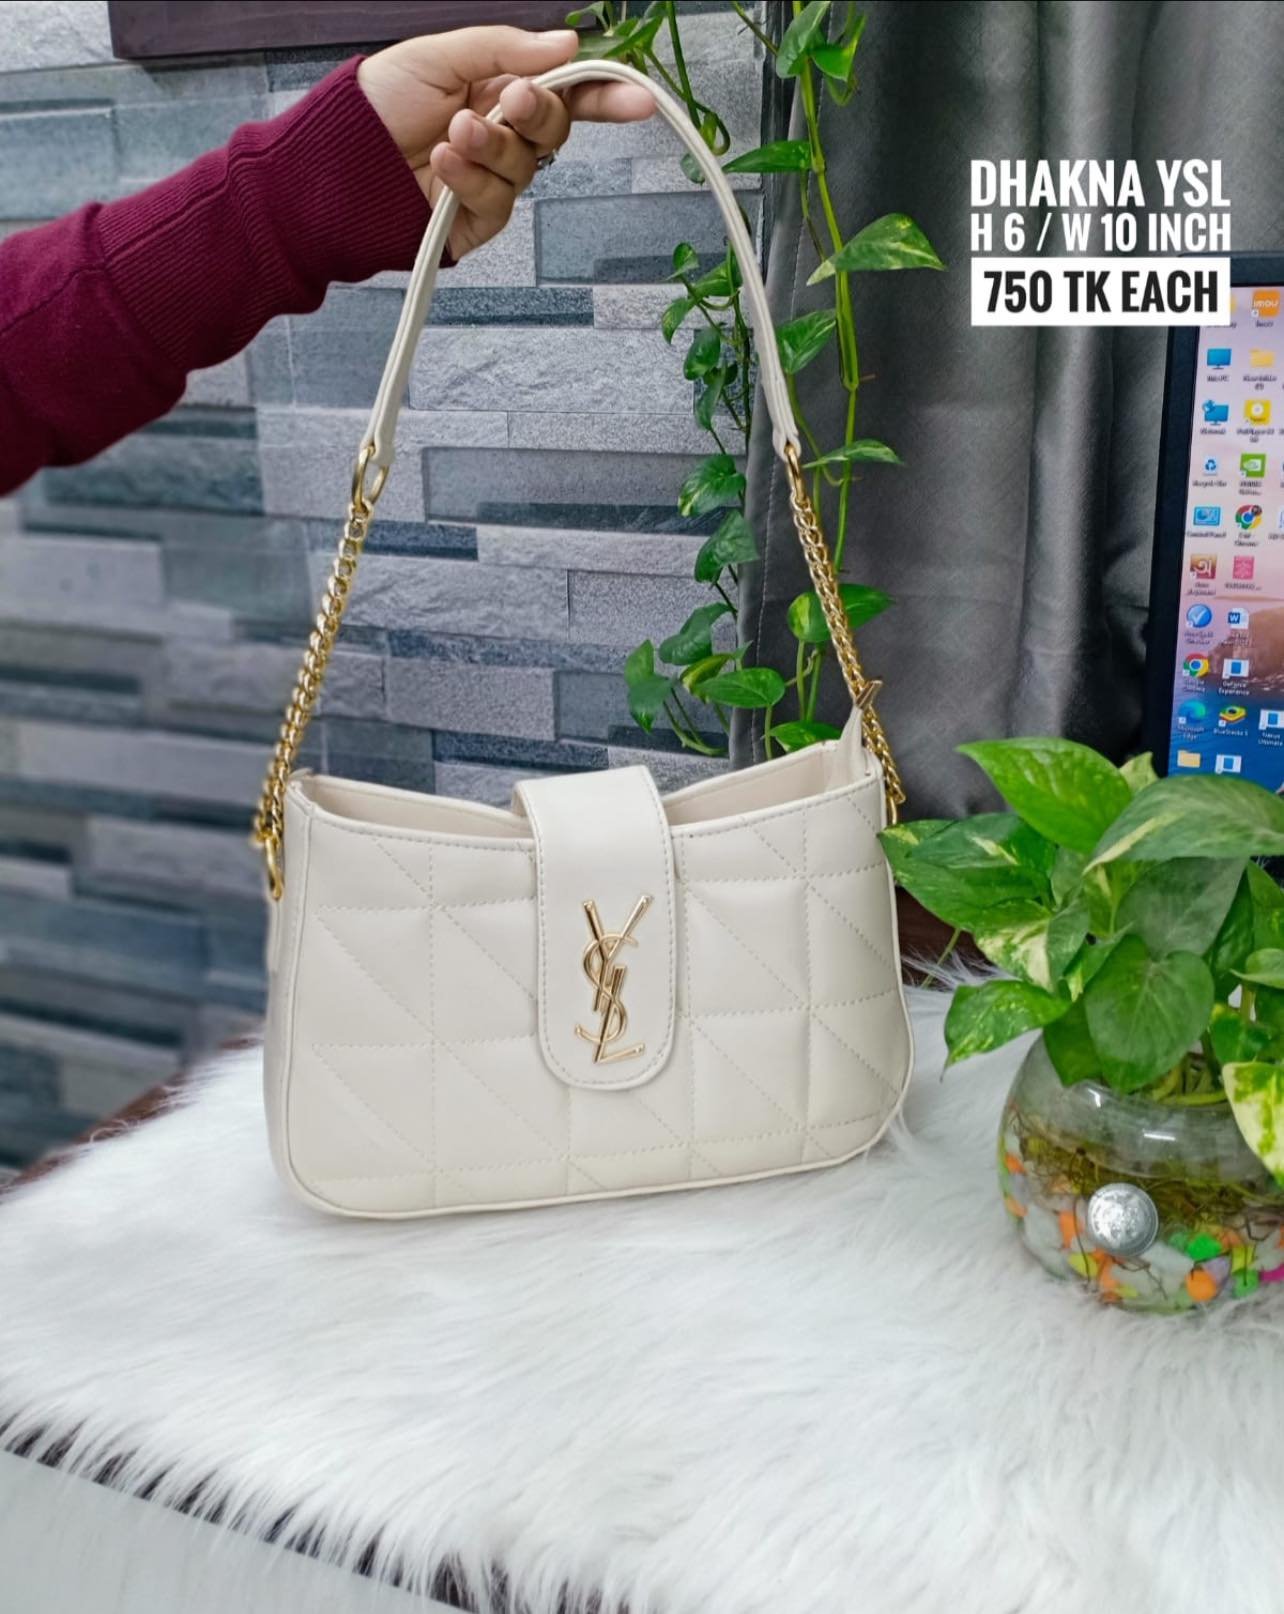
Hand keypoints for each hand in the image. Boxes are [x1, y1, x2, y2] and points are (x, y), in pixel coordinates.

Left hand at [358, 26, 653, 260]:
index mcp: (498, 90)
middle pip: (554, 129)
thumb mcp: (438, 56)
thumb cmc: (374, 107)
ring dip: (492, 146)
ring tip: (452, 133)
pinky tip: (443, 163)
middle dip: (537, 113)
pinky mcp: (475, 221)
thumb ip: (505, 50)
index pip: (564, 92)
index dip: (603, 95)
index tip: (637, 100)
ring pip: (525, 167)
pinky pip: (498, 202)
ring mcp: (489, 180)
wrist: (332, 167)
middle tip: (512, 100)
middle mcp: (501, 135)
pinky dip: (472, 179)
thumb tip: (566, 45)